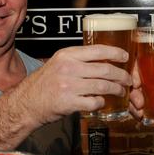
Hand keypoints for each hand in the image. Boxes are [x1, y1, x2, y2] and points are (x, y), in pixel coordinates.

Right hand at [14, 45, 131, 124]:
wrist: (25, 104)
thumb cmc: (42, 85)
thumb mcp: (58, 64)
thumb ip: (77, 60)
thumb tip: (104, 61)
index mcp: (67, 55)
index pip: (98, 50)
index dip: (116, 53)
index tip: (125, 57)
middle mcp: (68, 68)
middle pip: (105, 70)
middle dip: (121, 75)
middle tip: (127, 80)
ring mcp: (68, 85)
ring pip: (103, 86)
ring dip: (116, 90)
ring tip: (120, 91)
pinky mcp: (69, 102)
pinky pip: (94, 102)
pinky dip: (101, 102)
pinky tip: (101, 102)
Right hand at [129, 65, 153, 121]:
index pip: (140, 63)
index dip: (134, 72)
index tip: (136, 84)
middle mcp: (148, 78)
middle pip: (133, 81)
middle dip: (133, 93)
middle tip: (139, 103)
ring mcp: (145, 92)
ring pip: (132, 96)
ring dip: (133, 105)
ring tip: (140, 113)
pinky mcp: (145, 105)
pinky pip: (135, 108)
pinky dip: (135, 113)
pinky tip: (141, 117)